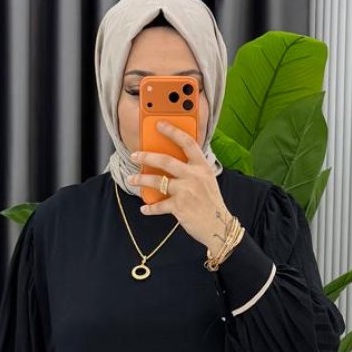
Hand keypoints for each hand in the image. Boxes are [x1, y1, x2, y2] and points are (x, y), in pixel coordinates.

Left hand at [126, 122, 233, 254]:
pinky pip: (159, 205)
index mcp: (202, 167)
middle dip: (147, 157)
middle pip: (166, 160)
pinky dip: (150, 208)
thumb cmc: (211, 203)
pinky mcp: (179, 207)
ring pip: (158, 181)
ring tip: (132, 180)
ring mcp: (186, 191)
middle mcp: (194, 176)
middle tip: (135, 156)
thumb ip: (193, 170)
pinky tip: (144, 208)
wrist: (219, 226)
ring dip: (141, 180)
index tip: (159, 125)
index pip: (187, 143)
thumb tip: (169, 163)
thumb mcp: (207, 181)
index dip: (173, 131)